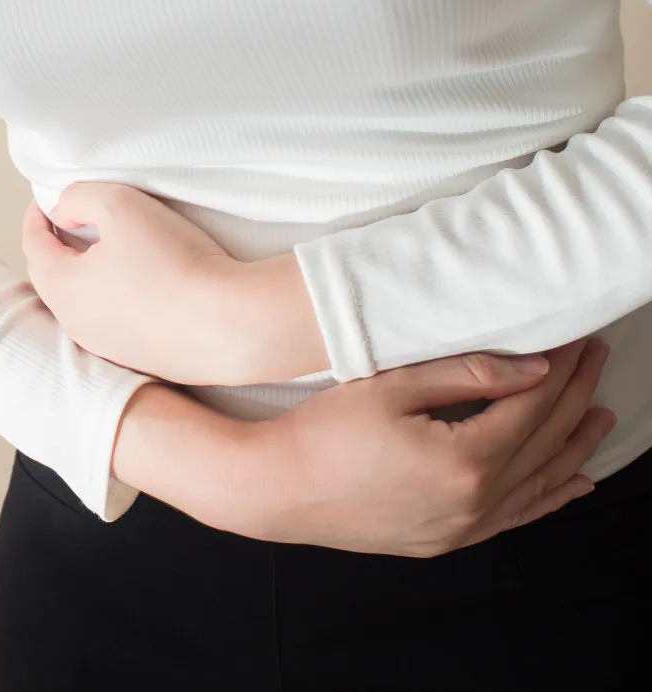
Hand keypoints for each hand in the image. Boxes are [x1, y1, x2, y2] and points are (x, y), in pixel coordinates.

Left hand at [22, 182, 325, 384]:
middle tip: (75, 223)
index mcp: (62, 288)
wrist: (228, 325)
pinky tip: (146, 285)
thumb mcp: (118, 204)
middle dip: (60, 248)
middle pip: (55, 279)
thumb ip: (80, 198)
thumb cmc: (172, 261)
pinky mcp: (142, 360)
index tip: (48, 200)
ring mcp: (109, 348)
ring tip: (111, 252)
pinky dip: (119, 300)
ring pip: (86, 304)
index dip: (37, 217)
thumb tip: (65, 213)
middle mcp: (77, 325)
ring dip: (90, 276)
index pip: (33, 246)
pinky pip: (119, 324)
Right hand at [117, 338, 612, 556]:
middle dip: (573, 394)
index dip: (557, 366)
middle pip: (543, 441)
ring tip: (600, 412)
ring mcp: (461, 528)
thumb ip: (467, 375)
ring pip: (539, 485)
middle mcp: (473, 503)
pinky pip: (515, 519)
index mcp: (465, 462)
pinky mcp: (443, 540)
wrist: (274, 488)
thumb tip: (534, 367)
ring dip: (573, 445)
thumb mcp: (391, 388)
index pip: (531, 404)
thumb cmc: (322, 433)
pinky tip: (573, 483)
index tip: (573, 335)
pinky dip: (550, 497)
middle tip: (594, 356)